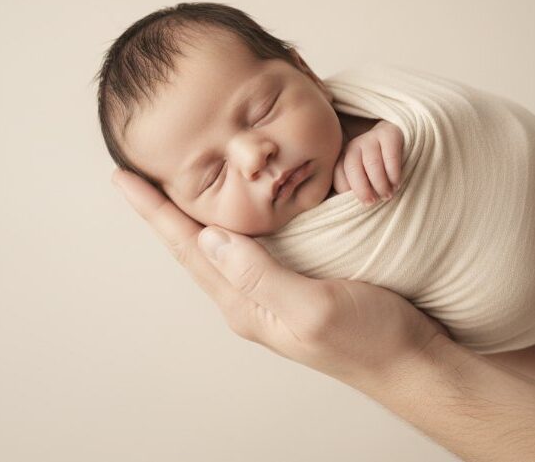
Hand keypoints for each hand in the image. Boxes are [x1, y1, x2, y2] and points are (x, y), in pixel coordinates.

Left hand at [111, 169, 449, 388]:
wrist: (411, 361)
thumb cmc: (369, 339)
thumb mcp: (313, 307)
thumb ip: (261, 275)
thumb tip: (211, 236)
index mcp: (245, 304)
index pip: (189, 248)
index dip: (155, 211)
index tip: (124, 178)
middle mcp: (250, 298)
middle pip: (194, 245)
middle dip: (163, 210)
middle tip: (136, 174)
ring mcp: (272, 291)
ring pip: (220, 244)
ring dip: (192, 213)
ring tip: (171, 186)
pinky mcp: (296, 282)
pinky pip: (251, 244)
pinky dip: (233, 218)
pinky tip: (236, 208)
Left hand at [333, 119, 403, 204]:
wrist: (400, 143)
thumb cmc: (378, 171)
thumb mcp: (363, 179)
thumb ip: (353, 190)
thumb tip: (344, 208)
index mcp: (343, 158)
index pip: (338, 175)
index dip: (347, 192)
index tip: (360, 202)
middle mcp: (354, 146)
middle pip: (353, 168)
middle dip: (362, 189)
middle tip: (372, 202)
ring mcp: (371, 138)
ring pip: (372, 163)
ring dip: (380, 184)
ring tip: (387, 195)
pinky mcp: (390, 134)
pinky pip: (390, 156)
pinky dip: (393, 174)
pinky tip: (396, 183)